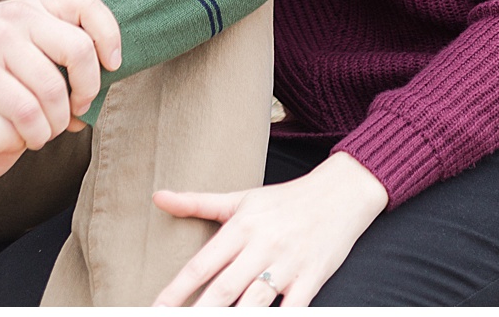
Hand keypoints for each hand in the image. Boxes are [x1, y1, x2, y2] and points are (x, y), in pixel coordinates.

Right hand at [0, 0, 121, 151]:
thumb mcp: (8, 29)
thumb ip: (44, 47)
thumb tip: (85, 93)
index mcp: (34, 6)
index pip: (90, 6)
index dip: (110, 36)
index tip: (111, 65)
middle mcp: (21, 19)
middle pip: (80, 50)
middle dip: (88, 88)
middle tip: (78, 110)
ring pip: (52, 86)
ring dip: (59, 118)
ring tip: (50, 132)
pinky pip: (22, 107)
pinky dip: (35, 129)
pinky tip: (30, 138)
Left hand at [151, 152, 388, 306]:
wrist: (342, 193)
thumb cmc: (285, 200)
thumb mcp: (242, 198)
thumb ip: (198, 202)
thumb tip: (157, 197)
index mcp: (242, 226)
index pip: (200, 265)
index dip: (174, 292)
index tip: (155, 310)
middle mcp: (263, 245)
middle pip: (223, 290)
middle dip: (199, 313)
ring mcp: (289, 265)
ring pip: (254, 304)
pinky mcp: (311, 279)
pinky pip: (292, 310)